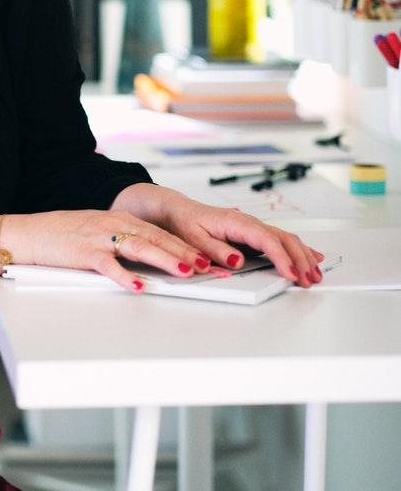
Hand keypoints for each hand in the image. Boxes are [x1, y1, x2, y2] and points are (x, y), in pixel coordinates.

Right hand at [20, 207, 227, 292]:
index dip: (187, 246)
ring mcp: (100, 238)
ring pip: (140, 247)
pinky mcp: (84, 253)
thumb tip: (154, 256)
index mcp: (121, 220)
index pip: (162, 233)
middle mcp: (115, 225)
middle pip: (158, 238)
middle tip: (210, 266)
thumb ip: (126, 241)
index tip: (210, 259)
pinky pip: (108, 265)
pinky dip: (125, 275)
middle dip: (186, 252)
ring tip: (186, 271)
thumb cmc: (64, 236)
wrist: (30, 233)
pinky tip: (138, 285)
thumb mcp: (100, 231)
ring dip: (165, 259)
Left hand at [111, 183, 324, 288]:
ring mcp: (252, 226)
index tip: (291, 275)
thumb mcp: (193, 239)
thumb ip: (215, 251)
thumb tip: (237, 261)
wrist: (174, 209)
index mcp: (235, 222)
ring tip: (315, 275)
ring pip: (286, 239)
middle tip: (309, 281)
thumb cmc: (182, 223)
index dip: (282, 258)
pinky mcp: (252, 233)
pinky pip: (279, 240)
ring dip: (303, 256)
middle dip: (300, 260)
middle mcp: (248, 222)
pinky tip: (311, 259)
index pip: (266, 240)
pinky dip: (297, 250)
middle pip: (283, 239)